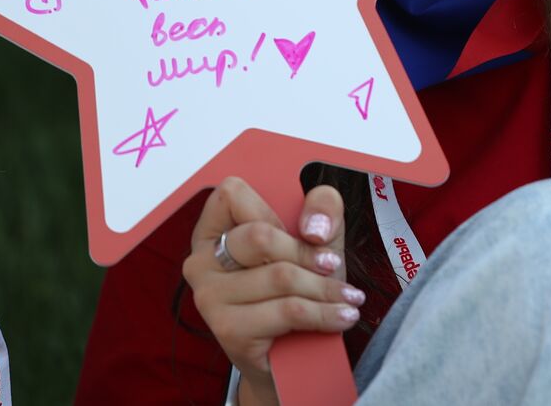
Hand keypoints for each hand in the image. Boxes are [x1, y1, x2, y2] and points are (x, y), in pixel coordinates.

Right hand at [182, 177, 361, 404]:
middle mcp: (201, 262)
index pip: (231, 193)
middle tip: (335, 266)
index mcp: (213, 231)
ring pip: (280, 276)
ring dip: (325, 288)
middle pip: (259, 236)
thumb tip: (314, 228)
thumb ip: (322, 210)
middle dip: (307, 252)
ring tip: (349, 297)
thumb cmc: (298, 290)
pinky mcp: (228, 329)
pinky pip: (287, 310)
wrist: (291, 356)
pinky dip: (324, 313)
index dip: (271, 208)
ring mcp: (209, 298)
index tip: (301, 231)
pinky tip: (342, 315)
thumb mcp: (316, 240)